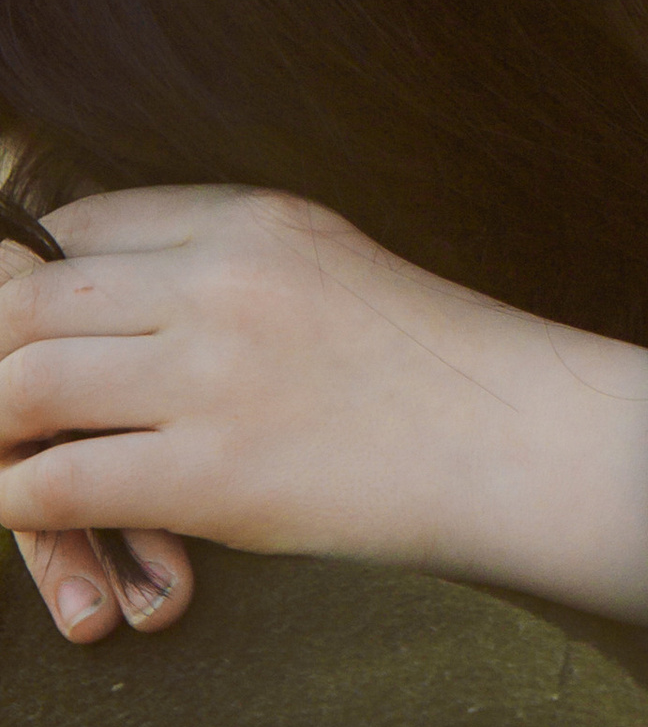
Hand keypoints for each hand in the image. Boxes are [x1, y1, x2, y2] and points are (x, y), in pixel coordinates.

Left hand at [0, 190, 647, 637]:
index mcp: (250, 221)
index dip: (24, 276)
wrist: (517, 440)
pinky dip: (17, 500)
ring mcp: (214, 378)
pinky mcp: (216, 474)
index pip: (79, 225)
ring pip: (23, 383)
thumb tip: (123, 294)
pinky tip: (19, 504)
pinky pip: (61, 484)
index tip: (17, 321)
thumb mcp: (331, 265)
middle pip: (29, 298)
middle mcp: (220, 284)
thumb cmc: (435, 366)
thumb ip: (229, 263)